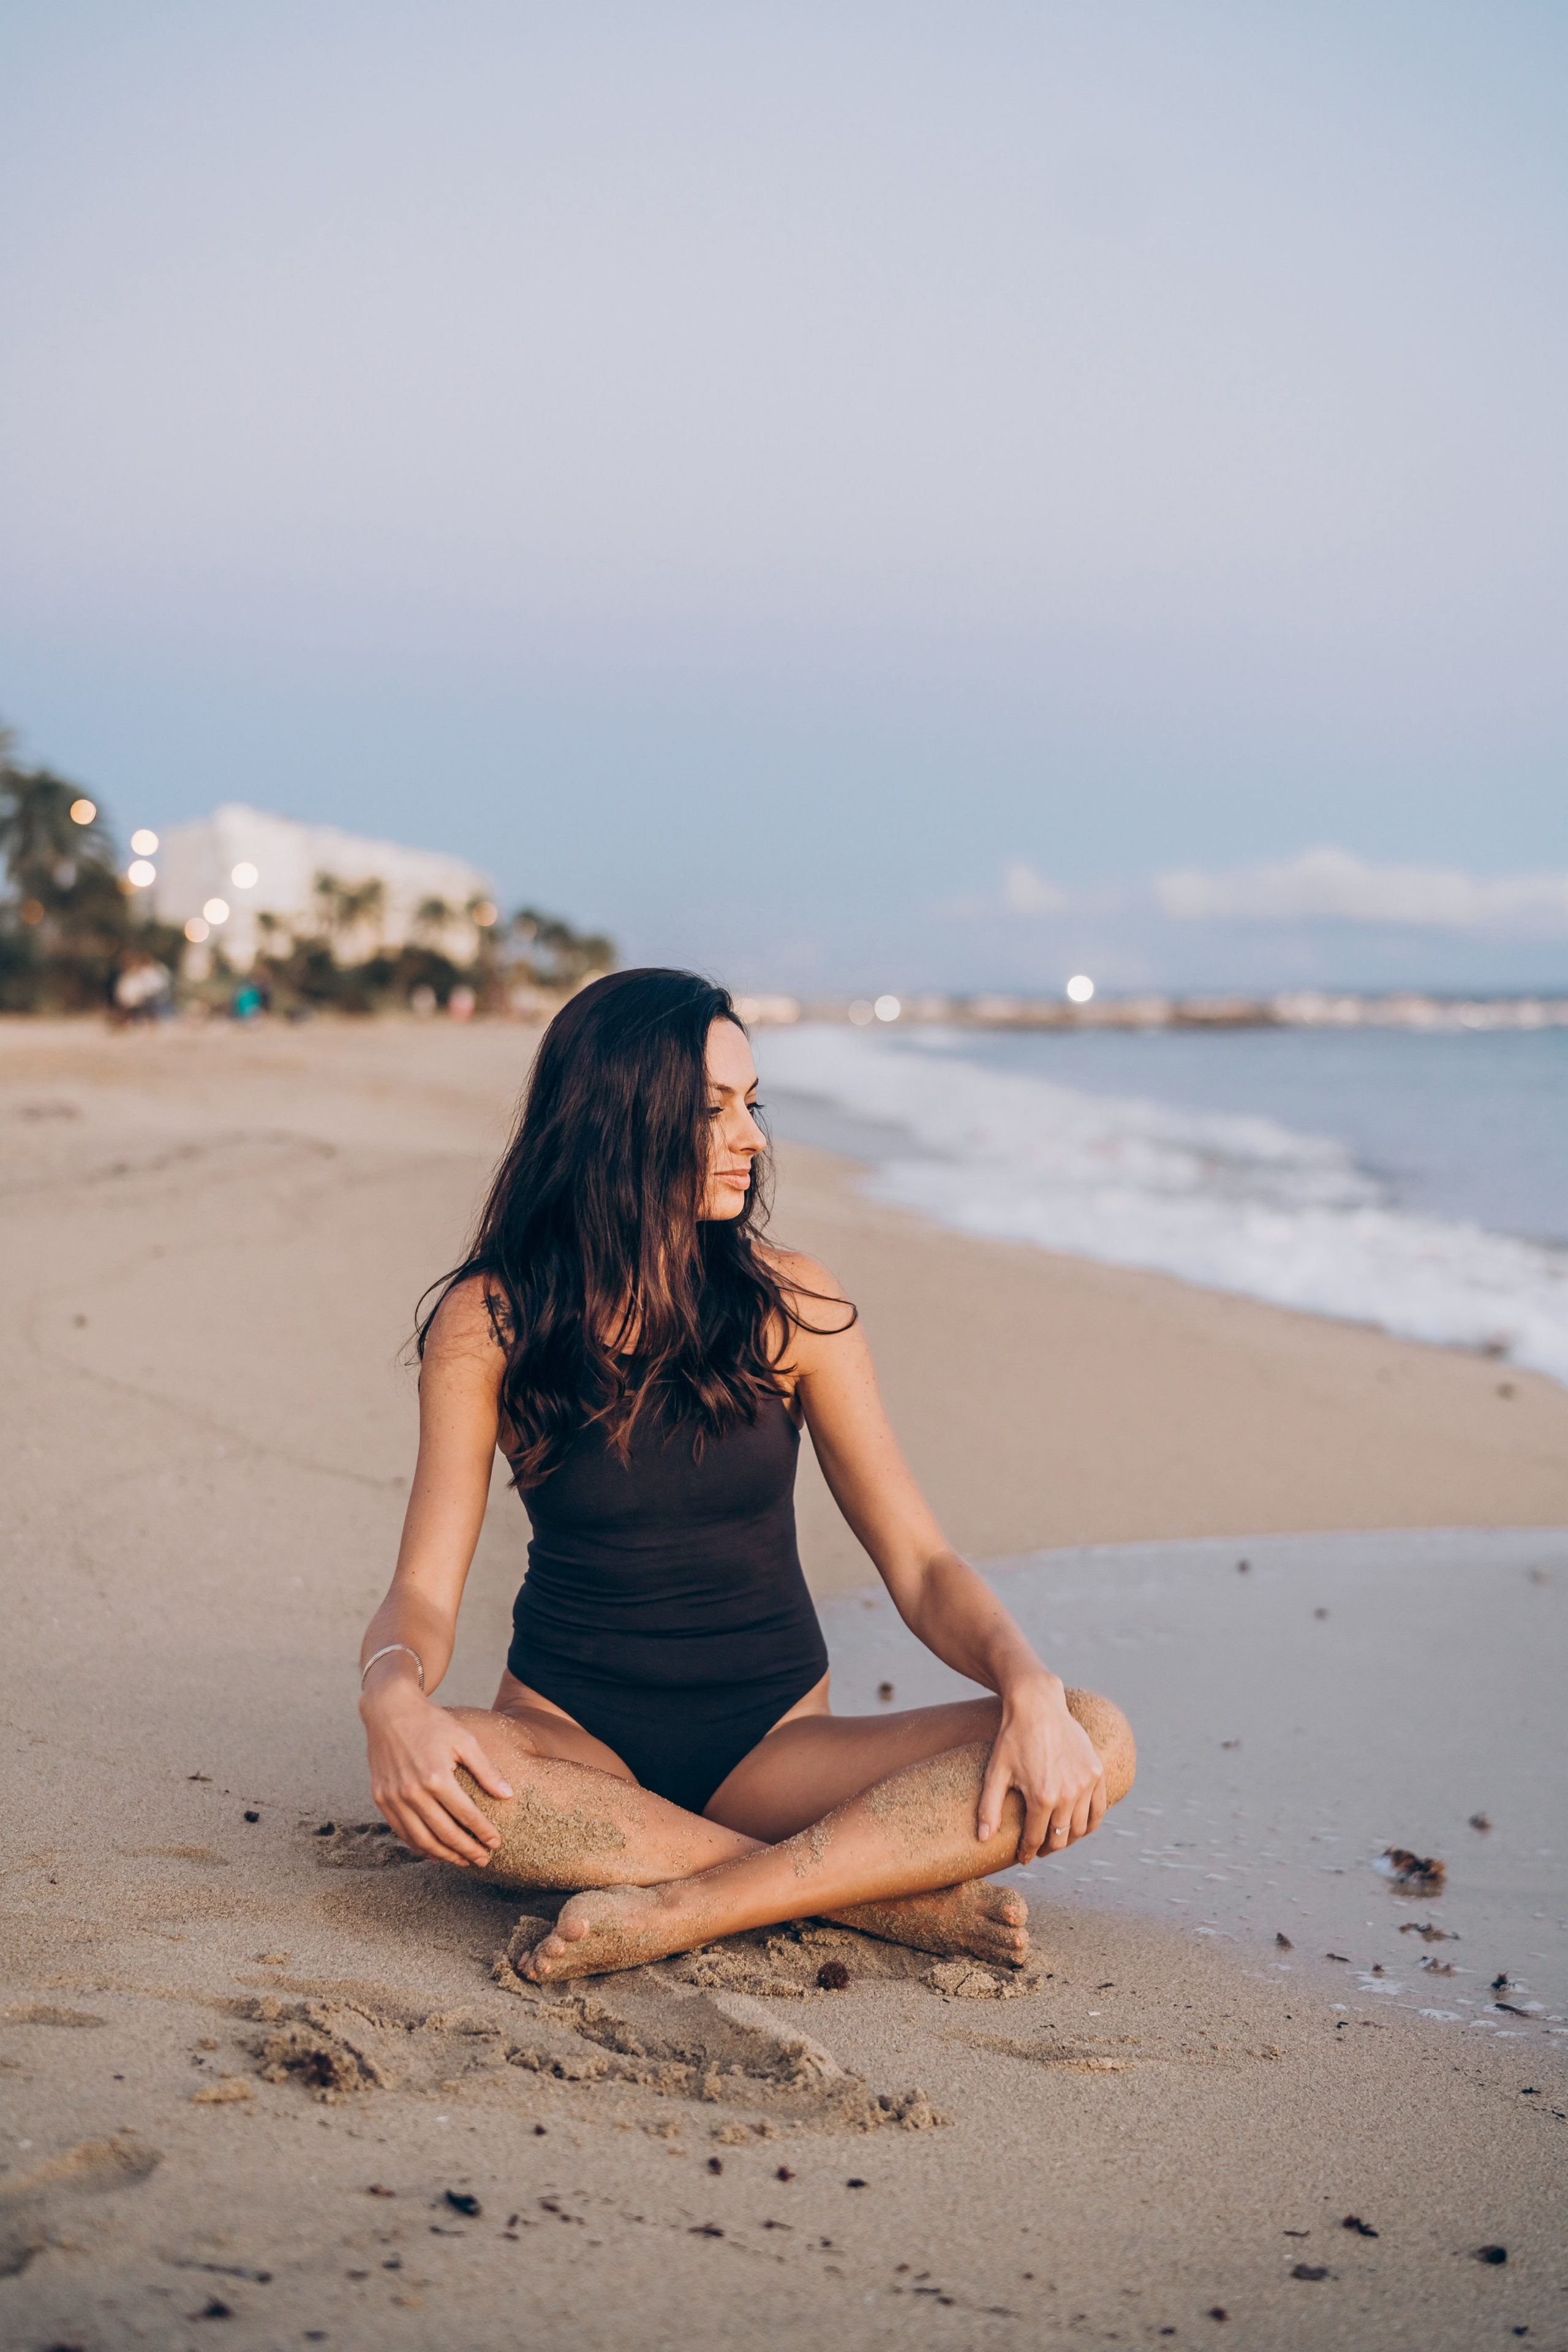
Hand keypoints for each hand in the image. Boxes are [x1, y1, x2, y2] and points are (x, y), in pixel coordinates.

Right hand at [362, 1684, 513, 1866]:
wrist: (389, 1709)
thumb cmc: (431, 1722)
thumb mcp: (464, 1740)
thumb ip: (486, 1769)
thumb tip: (508, 1795)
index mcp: (436, 1776)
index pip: (466, 1815)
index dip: (483, 1832)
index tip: (496, 1843)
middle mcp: (412, 1791)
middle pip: (444, 1833)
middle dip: (467, 1851)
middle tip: (483, 1860)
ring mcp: (393, 1797)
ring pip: (421, 1839)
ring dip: (444, 1855)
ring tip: (462, 1861)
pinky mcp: (380, 1798)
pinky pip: (401, 1832)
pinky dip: (419, 1846)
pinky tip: (434, 1852)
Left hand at [977, 1675, 1106, 1863]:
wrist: (1038, 1705)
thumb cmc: (1012, 1738)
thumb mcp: (995, 1772)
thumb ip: (988, 1808)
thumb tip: (983, 1840)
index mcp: (1042, 1797)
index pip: (1036, 1839)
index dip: (1028, 1852)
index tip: (1023, 1858)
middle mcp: (1068, 1794)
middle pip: (1060, 1839)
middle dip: (1047, 1848)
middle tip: (1038, 1849)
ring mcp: (1086, 1783)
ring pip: (1081, 1829)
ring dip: (1069, 1840)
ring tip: (1056, 1839)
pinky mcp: (1096, 1773)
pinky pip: (1099, 1810)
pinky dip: (1090, 1824)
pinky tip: (1078, 1826)